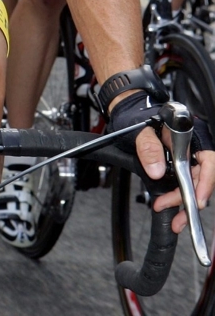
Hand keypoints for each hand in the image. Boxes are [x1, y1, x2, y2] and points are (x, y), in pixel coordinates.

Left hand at [110, 94, 214, 233]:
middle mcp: (193, 149)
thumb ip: (149, 148)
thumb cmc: (136, 118)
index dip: (206, 182)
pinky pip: (185, 184)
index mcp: (189, 136)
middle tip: (178, 218)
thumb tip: (156, 171)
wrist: (129, 115)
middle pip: (202, 178)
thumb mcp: (139, 131)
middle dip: (190, 200)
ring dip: (185, 204)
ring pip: (194, 185)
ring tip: (176, 221)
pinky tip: (171, 208)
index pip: (209, 161)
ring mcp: (188, 159)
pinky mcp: (179, 167)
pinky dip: (179, 198)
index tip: (196, 199)